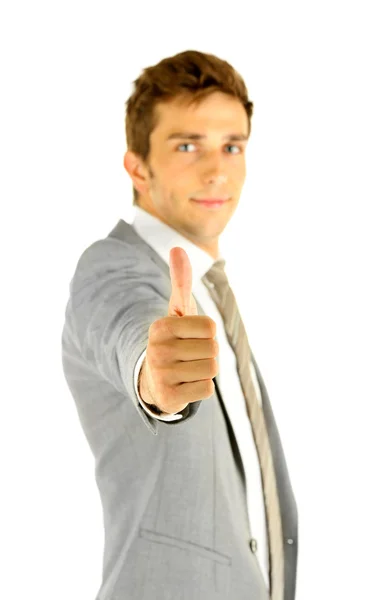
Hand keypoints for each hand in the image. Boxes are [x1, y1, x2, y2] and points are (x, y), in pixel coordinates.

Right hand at [139, 247, 218, 413]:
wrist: (153, 378)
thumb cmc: (173, 339)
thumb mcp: (176, 310)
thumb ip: (180, 281)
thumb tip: (178, 248)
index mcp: (161, 326)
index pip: (210, 328)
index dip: (207, 333)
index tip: (190, 336)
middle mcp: (157, 350)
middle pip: (213, 349)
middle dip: (207, 352)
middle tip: (189, 355)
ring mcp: (161, 375)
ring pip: (211, 370)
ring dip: (205, 370)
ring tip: (187, 369)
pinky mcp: (168, 397)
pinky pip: (206, 389)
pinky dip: (200, 388)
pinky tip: (184, 384)